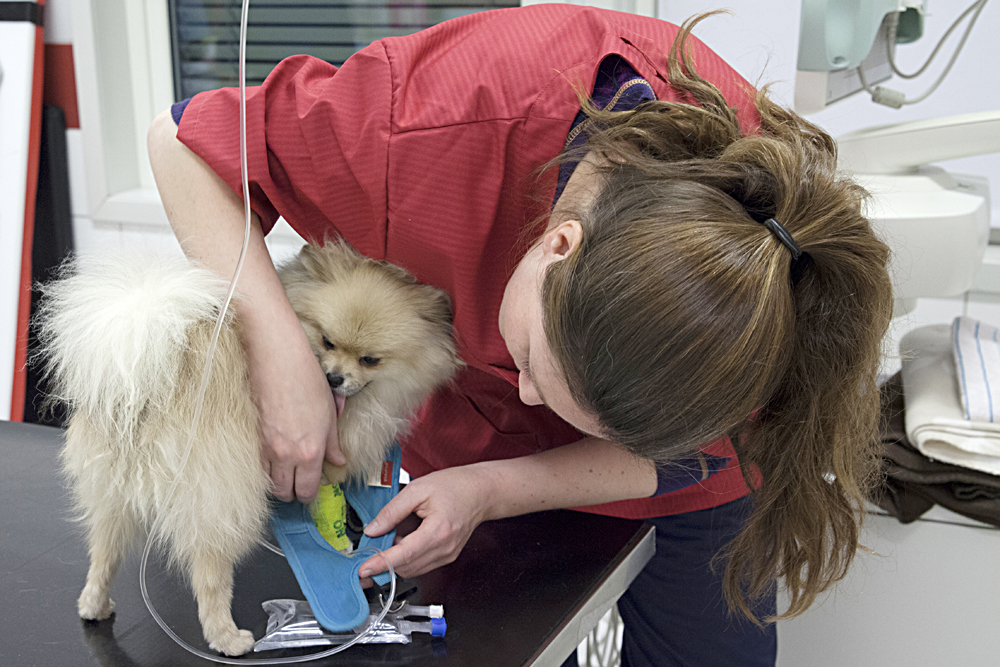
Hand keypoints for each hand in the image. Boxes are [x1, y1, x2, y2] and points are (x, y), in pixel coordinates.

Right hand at [246, 319, 345, 503]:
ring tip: (286, 475)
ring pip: (269, 482)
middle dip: (292, 494)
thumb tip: (338, 460)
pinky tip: (273, 460)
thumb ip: (332, 443)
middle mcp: (286, 455)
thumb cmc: (306, 381)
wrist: (277, 360)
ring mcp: (266, 447)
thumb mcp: (329, 414)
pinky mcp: (252, 437)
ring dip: (278, 483)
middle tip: (298, 487)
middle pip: (285, 493)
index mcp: (310, 452)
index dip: (310, 495)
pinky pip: (257, 465)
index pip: (307, 489)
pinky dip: (265, 469)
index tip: (311, 492)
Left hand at [357, 465, 495, 579]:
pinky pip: (421, 564)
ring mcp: (447, 555)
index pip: (403, 555)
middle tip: (367, 553)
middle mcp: (444, 549)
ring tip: (390, 539)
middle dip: (384, 563)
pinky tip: (405, 540)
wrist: (481, 491)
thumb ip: (392, 511)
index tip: (363, 569)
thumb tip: (373, 529)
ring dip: (396, 561)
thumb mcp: (418, 489)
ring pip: (413, 569)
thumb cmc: (455, 486)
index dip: (381, 564)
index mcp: (438, 531)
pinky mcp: (447, 556)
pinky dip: (408, 558)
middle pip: (406, 567)